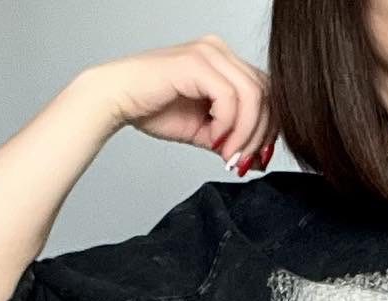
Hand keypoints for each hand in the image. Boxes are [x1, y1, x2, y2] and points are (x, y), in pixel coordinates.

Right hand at [87, 36, 276, 171]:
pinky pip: (230, 97)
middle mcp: (220, 51)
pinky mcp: (196, 62)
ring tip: (228, 154)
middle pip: (266, 94)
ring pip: (253, 95)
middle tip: (243, 161)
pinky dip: (228, 124)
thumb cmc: (154, 109)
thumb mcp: (206, 131)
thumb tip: (259, 160)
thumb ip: (233, 139)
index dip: (269, 129)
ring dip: (246, 133)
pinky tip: (213, 138)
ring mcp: (209, 52)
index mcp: (225, 62)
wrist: (117, 99)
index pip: (267, 93)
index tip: (256, 159)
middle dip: (260, 135)